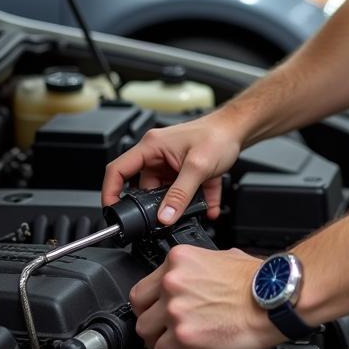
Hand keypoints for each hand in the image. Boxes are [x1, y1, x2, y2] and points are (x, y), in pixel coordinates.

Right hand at [101, 114, 243, 222]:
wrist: (238, 129)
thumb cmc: (217, 135)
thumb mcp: (197, 167)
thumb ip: (180, 195)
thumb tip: (164, 217)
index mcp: (151, 147)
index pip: (118, 170)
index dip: (110, 192)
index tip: (112, 211)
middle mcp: (158, 154)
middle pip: (143, 187)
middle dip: (153, 206)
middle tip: (162, 219)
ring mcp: (171, 164)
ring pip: (165, 194)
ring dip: (177, 205)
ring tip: (189, 210)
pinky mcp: (185, 172)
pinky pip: (183, 194)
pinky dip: (194, 204)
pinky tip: (207, 208)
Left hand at [129, 246, 279, 348]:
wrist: (273, 298)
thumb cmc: (256, 280)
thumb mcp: (221, 257)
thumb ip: (196, 270)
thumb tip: (192, 281)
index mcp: (179, 260)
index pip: (145, 286)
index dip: (152, 305)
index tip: (160, 313)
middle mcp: (172, 282)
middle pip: (139, 311)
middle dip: (153, 325)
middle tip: (166, 332)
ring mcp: (176, 308)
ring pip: (147, 336)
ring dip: (163, 344)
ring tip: (181, 346)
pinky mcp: (185, 335)